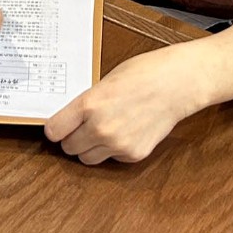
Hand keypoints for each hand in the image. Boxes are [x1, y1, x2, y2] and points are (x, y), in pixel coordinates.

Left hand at [44, 48, 193, 163]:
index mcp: (90, 104)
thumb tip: (71, 118)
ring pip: (88, 158)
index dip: (55, 128)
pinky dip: (113, 150)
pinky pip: (112, 159)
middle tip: (82, 127)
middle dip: (72, 138)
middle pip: (69, 148)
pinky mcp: (134, 154)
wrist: (178, 84)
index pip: (54, 131)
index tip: (58, 126)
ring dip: (90, 147)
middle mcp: (101, 128)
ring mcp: (118, 144)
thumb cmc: (144, 73)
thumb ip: (87, 102)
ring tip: (103, 130)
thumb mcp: (105, 81)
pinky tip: (125, 131)